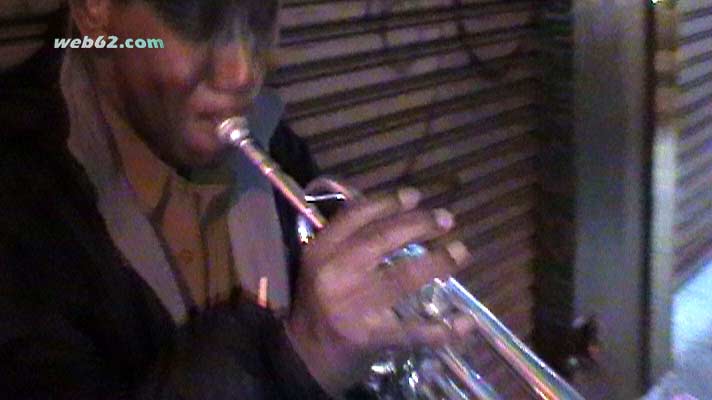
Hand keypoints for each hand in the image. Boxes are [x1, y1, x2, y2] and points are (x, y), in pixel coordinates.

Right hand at [285, 187, 472, 394]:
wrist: (304, 358)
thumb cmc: (320, 305)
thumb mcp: (321, 265)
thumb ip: (347, 241)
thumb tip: (398, 215)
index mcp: (320, 251)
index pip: (355, 216)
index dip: (388, 203)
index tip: (415, 196)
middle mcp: (334, 273)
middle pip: (382, 239)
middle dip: (419, 225)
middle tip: (446, 219)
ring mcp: (352, 306)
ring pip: (402, 277)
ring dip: (437, 263)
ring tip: (461, 252)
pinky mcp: (368, 337)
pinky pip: (411, 330)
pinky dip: (441, 329)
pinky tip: (465, 322)